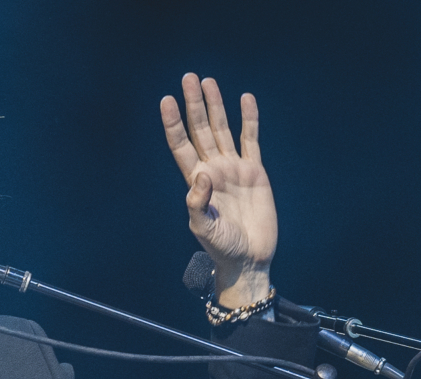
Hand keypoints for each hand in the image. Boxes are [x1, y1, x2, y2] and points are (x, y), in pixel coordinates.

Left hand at [160, 74, 276, 307]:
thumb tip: (201, 174)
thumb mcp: (204, 229)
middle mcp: (213, 170)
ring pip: (222, 130)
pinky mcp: (254, 172)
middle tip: (189, 78)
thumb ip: (197, 203)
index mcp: (196, 181)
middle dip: (194, 105)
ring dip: (216, 106)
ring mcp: (233, 169)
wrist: (249, 258)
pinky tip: (245, 99)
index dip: (173, 123)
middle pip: (200, 130)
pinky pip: (250, 139)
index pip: (181, 145)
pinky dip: (248, 119)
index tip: (166, 100)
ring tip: (208, 82)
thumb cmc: (222, 247)